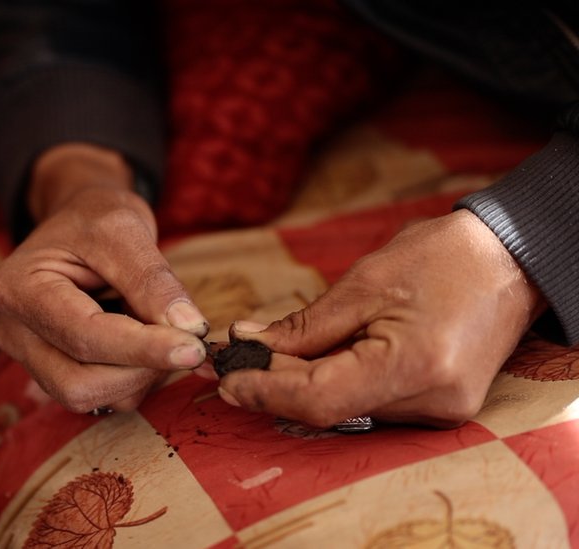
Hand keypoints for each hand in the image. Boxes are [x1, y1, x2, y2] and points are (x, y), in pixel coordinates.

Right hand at [0, 143, 208, 412]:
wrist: (77, 222)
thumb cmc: (94, 218)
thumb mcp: (125, 228)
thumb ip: (153, 279)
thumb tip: (187, 328)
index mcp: (18, 288)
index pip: (83, 336)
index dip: (142, 348)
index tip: (193, 347)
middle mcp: (12, 330)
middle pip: (77, 382)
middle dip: (139, 369)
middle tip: (184, 341)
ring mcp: (27, 356)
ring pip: (86, 397)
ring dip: (137, 377)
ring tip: (161, 334)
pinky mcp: (50, 371)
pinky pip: (96, 396)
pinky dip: (131, 379)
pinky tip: (145, 345)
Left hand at [218, 210, 545, 427]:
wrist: (512, 262)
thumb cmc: (442, 258)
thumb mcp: (364, 282)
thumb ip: (303, 326)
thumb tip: (247, 343)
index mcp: (413, 365)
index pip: (319, 398)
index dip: (265, 391)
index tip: (227, 377)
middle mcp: (432, 401)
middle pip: (330, 408)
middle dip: (276, 385)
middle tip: (236, 362)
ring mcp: (441, 412)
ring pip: (348, 411)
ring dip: (303, 385)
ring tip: (270, 355)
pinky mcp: (442, 408)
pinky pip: (373, 405)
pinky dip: (337, 384)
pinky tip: (317, 361)